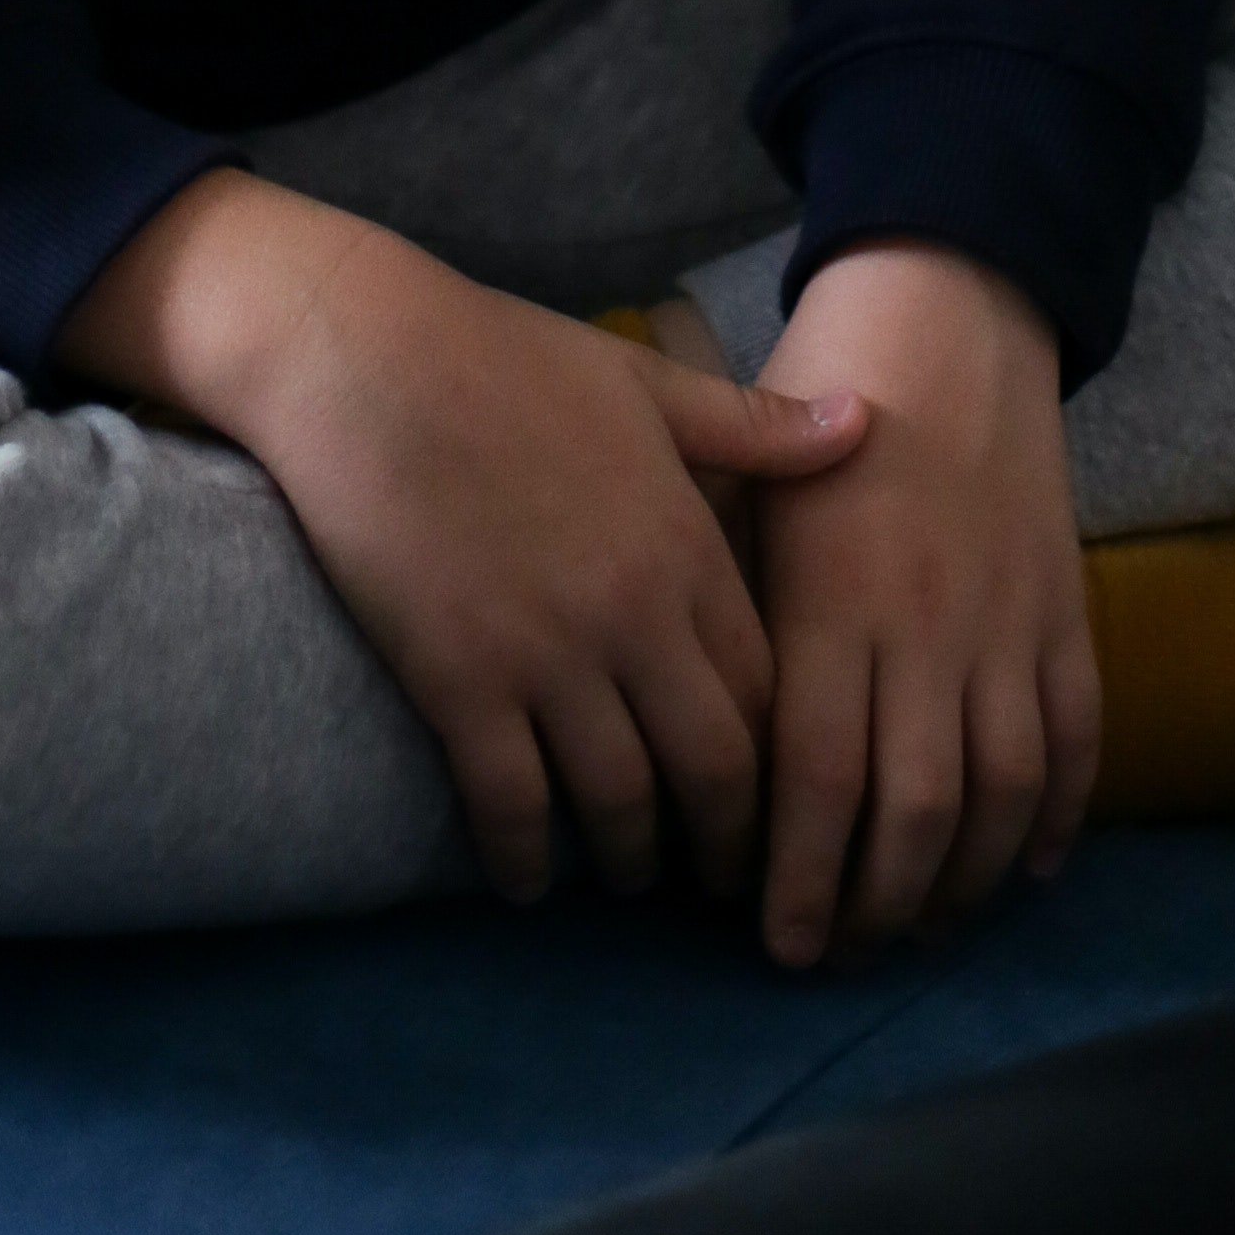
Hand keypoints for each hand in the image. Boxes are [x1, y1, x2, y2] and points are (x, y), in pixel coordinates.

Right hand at [62, 173, 867, 903]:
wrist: (367, 357)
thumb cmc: (506, 356)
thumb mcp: (644, 382)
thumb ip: (754, 429)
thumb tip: (867, 425)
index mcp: (686, 544)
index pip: (771, 692)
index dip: (782, 761)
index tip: (779, 800)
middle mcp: (633, 614)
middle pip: (715, 771)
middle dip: (726, 842)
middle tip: (720, 878)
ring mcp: (546, 656)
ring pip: (621, 804)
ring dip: (630, 860)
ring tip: (626, 876)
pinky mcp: (460, 683)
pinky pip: (512, 807)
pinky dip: (527, 860)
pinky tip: (527, 877)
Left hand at [746, 245, 1099, 968]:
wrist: (949, 306)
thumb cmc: (822, 394)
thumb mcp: (747, 487)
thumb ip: (730, 610)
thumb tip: (687, 739)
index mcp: (833, 598)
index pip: (816, 779)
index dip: (797, 875)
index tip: (771, 937)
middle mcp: (926, 624)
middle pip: (912, 810)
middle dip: (875, 906)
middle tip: (839, 954)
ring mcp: (1007, 619)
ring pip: (999, 792)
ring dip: (962, 882)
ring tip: (922, 927)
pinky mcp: (1065, 605)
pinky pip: (1075, 734)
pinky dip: (1058, 814)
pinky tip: (1022, 866)